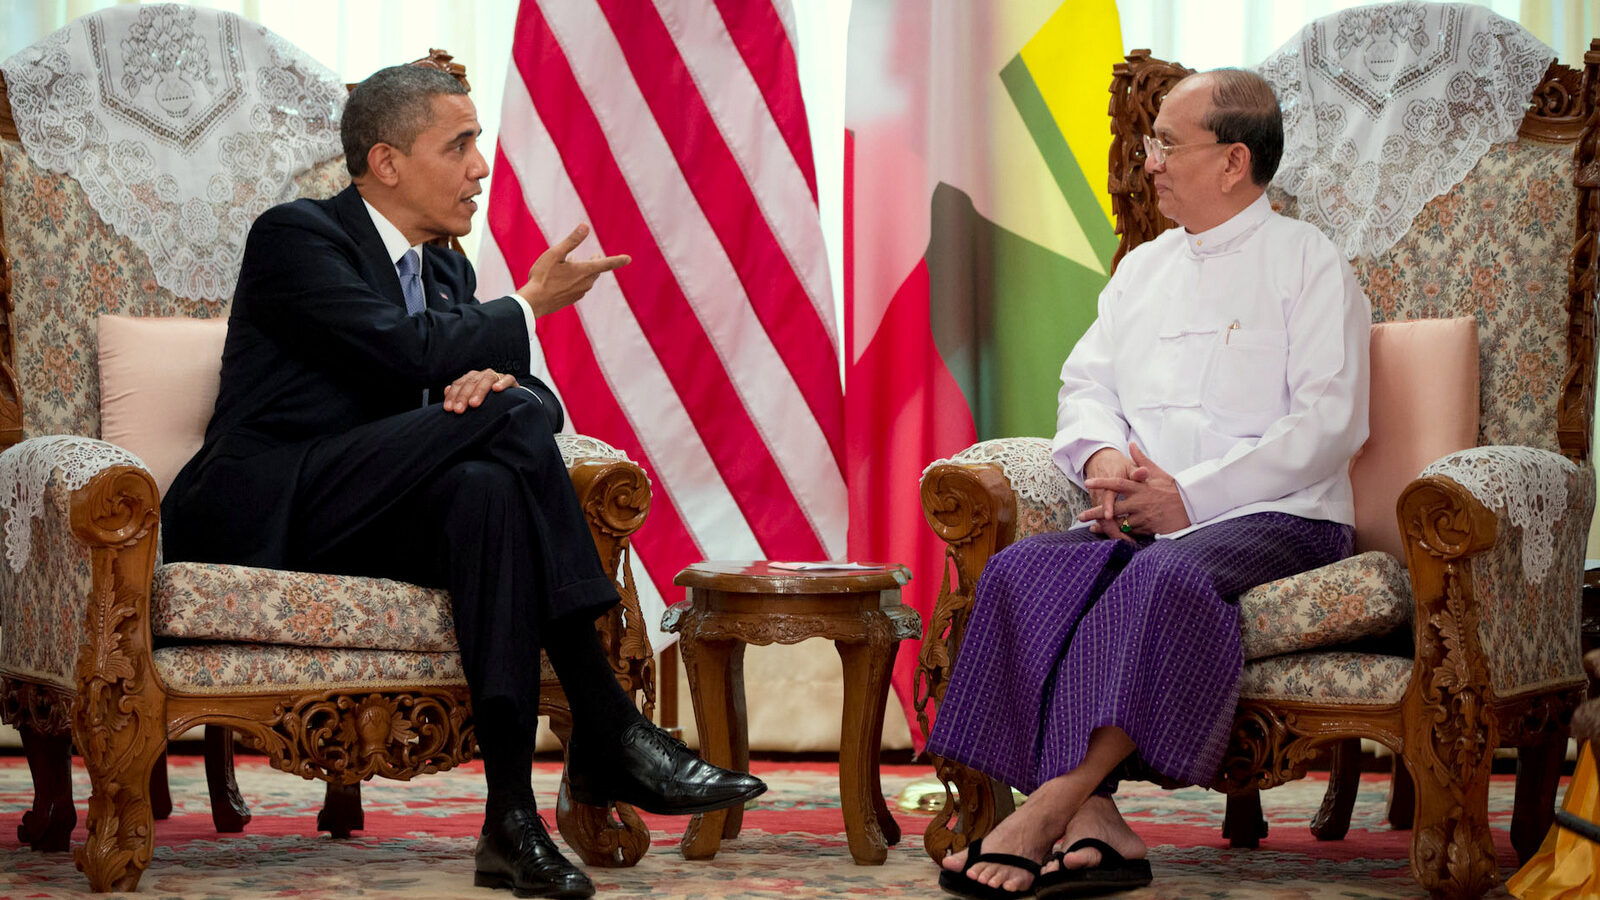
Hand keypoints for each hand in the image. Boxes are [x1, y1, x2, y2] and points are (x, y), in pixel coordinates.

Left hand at [442, 369, 516, 413]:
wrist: (510, 399)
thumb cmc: (487, 401)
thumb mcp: (470, 399)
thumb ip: (458, 395)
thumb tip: (446, 390)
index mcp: (471, 378)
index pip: (459, 384)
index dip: (453, 396)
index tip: (449, 409)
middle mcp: (482, 375)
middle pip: (471, 382)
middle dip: (463, 397)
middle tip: (459, 410)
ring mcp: (497, 376)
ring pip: (487, 379)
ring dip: (479, 391)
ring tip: (474, 404)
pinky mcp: (510, 380)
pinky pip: (507, 378)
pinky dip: (502, 383)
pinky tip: (497, 390)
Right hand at [516, 223, 630, 316]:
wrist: (533, 303)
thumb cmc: (543, 276)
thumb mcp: (555, 254)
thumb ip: (572, 240)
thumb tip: (586, 225)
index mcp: (584, 271)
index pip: (606, 264)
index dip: (618, 260)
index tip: (628, 258)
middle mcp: (585, 283)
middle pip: (595, 271)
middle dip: (596, 263)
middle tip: (596, 256)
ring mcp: (579, 293)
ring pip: (586, 279)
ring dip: (583, 270)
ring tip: (575, 263)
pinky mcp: (572, 299)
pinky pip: (578, 287)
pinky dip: (575, 279)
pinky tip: (565, 277)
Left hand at [1081, 443, 1190, 536]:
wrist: (1190, 505)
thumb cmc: (1172, 488)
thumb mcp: (1157, 472)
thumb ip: (1141, 460)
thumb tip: (1131, 445)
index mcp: (1139, 487)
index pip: (1117, 483)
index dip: (1102, 483)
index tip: (1088, 483)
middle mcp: (1139, 501)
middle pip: (1112, 507)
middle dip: (1095, 512)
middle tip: (1081, 515)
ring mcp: (1143, 516)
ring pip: (1119, 522)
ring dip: (1105, 526)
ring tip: (1093, 527)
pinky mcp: (1148, 527)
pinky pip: (1131, 531)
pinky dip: (1120, 533)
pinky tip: (1111, 534)